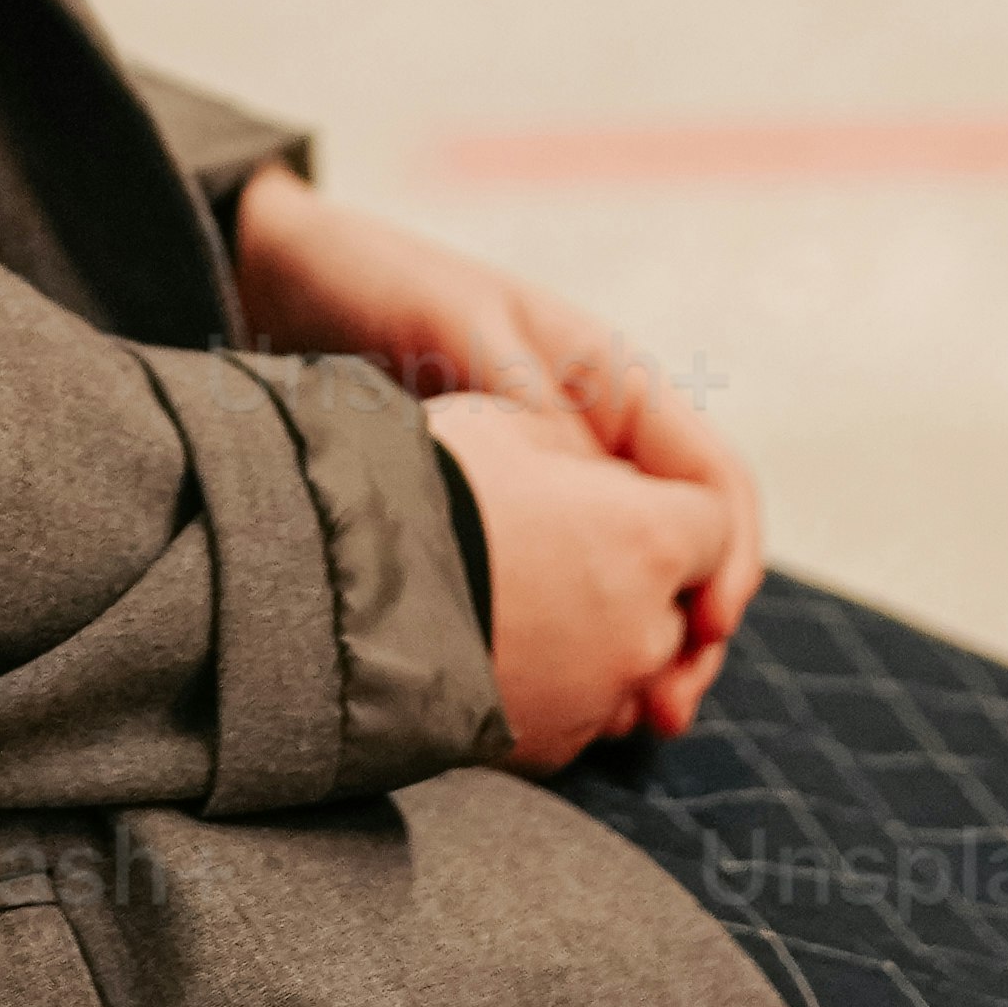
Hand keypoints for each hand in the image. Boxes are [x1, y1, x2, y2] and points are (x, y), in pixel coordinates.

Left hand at [230, 165, 761, 731]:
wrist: (280, 282)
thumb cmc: (375, 284)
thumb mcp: (456, 326)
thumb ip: (528, 394)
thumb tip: (596, 489)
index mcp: (610, 385)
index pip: (710, 480)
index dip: (726, 554)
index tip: (707, 623)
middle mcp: (592, 443)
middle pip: (682, 551)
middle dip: (688, 631)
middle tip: (664, 708)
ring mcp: (545, 488)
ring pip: (623, 585)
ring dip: (635, 654)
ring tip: (622, 724)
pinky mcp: (491, 528)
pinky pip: (555, 596)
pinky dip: (570, 652)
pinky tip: (552, 703)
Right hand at [423, 392, 740, 771]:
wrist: (342, 591)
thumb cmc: (429, 489)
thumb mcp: (511, 427)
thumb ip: (585, 456)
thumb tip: (606, 482)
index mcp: (651, 541)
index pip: (713, 526)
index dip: (675, 510)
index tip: (629, 504)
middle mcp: (645, 630)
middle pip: (675, 605)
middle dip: (639, 580)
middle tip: (564, 551)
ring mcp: (599, 697)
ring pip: (628, 667)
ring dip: (599, 639)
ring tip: (519, 602)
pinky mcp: (552, 747)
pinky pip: (576, 711)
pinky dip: (552, 686)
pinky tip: (493, 648)